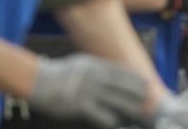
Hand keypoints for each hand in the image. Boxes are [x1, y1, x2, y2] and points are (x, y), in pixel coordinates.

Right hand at [29, 54, 147, 126]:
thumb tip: (115, 74)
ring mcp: (87, 90)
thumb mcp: (81, 64)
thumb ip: (97, 69)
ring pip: (115, 100)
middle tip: (149, 101)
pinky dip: (110, 119)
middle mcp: (93, 76)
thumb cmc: (60, 74)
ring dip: (129, 108)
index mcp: (94, 65)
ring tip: (140, 113)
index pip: (120, 72)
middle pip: (121, 86)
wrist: (38, 81)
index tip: (147, 84)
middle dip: (137, 94)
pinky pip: (100, 114)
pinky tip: (117, 124)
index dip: (135, 79)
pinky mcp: (79, 105)